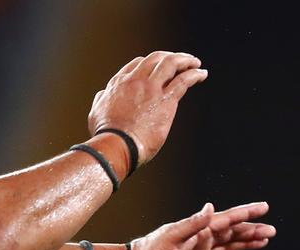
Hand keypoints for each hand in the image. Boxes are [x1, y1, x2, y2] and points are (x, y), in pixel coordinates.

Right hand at [88, 51, 207, 165]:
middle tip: (182, 60)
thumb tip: (103, 95)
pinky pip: (183, 81)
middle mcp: (135, 80)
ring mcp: (151, 88)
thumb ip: (102, 100)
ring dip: (185, 60)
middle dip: (170, 56)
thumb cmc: (107, 133)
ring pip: (170, 64)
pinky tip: (202, 74)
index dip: (152, 62)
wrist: (117, 143)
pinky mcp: (165, 100)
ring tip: (195, 63)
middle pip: (155, 59)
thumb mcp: (97, 112)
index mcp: (119, 83)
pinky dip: (195, 74)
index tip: (161, 67)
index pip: (138, 63)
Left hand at [131, 201, 274, 249]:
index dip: (246, 214)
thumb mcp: (172, 235)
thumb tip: (211, 207)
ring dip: (245, 245)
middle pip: (232, 234)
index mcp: (199, 230)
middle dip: (252, 231)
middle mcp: (202, 241)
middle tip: (271, 230)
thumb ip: (194, 223)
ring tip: (263, 242)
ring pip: (229, 249)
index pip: (227, 220)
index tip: (263, 207)